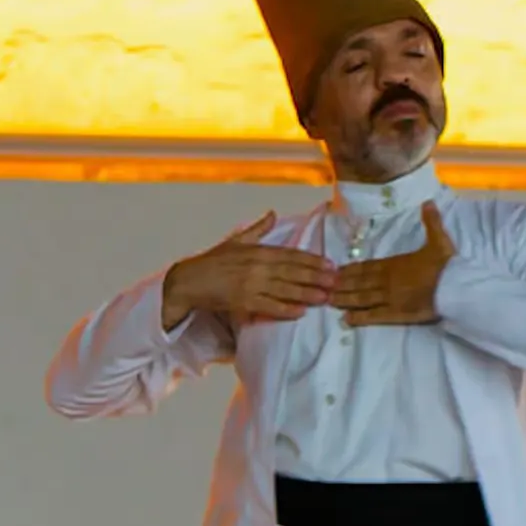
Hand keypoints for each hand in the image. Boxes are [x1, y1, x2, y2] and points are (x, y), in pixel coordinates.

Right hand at [162, 212, 337, 329]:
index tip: (331, 265)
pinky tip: (301, 311)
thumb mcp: (236, 241)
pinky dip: (285, 309)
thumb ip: (257, 230)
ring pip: (284, 289)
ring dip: (307, 293)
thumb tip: (272, 214)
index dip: (312, 260)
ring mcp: (250, 285)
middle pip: (292, 271)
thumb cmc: (212, 262)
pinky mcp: (242, 302)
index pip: (291, 255)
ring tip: (326, 297)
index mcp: (257, 251)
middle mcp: (256, 266)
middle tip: (337, 282)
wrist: (188, 281)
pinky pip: (268, 306)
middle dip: (316, 277)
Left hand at [330, 201, 456, 326]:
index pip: (367, 266)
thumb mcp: (440, 240)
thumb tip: (428, 202)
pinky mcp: (396, 314)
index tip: (337, 270)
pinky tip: (346, 320)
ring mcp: (389, 298)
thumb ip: (432, 222)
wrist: (454, 287)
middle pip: (359, 282)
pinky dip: (359, 318)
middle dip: (341, 284)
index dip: (351, 269)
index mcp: (395, 263)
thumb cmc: (446, 265)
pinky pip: (374, 316)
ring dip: (345, 299)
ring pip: (361, 298)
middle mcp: (387, 280)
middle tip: (324, 286)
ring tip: (329, 301)